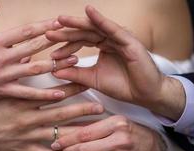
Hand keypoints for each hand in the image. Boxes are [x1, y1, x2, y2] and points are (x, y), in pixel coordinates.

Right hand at [0, 0, 76, 107]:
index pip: (24, 31)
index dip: (43, 26)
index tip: (58, 21)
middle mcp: (1, 58)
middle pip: (34, 47)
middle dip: (55, 40)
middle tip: (73, 36)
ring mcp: (3, 76)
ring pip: (34, 69)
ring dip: (55, 64)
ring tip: (74, 60)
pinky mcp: (3, 91)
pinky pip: (26, 93)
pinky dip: (43, 94)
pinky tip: (59, 93)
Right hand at [0, 83, 104, 150]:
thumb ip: (16, 75)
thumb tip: (29, 59)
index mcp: (20, 100)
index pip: (52, 92)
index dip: (71, 86)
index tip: (85, 81)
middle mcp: (26, 118)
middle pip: (61, 113)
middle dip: (83, 110)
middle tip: (100, 107)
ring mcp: (26, 136)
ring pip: (58, 135)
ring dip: (78, 132)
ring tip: (96, 130)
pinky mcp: (23, 149)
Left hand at [46, 5, 184, 119]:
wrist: (145, 95)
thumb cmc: (123, 86)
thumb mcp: (93, 79)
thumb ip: (75, 73)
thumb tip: (54, 71)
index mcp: (102, 46)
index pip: (80, 41)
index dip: (65, 44)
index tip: (50, 49)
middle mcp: (109, 39)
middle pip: (84, 33)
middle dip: (66, 32)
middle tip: (48, 32)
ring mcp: (119, 38)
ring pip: (95, 28)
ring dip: (77, 24)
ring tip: (60, 20)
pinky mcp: (129, 40)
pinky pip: (112, 28)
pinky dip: (100, 20)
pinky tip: (88, 12)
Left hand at [51, 115, 160, 150]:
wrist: (152, 145)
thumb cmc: (129, 131)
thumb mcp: (113, 121)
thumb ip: (92, 125)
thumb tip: (67, 131)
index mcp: (116, 123)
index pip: (84, 133)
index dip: (67, 140)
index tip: (57, 143)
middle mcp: (121, 139)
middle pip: (85, 149)